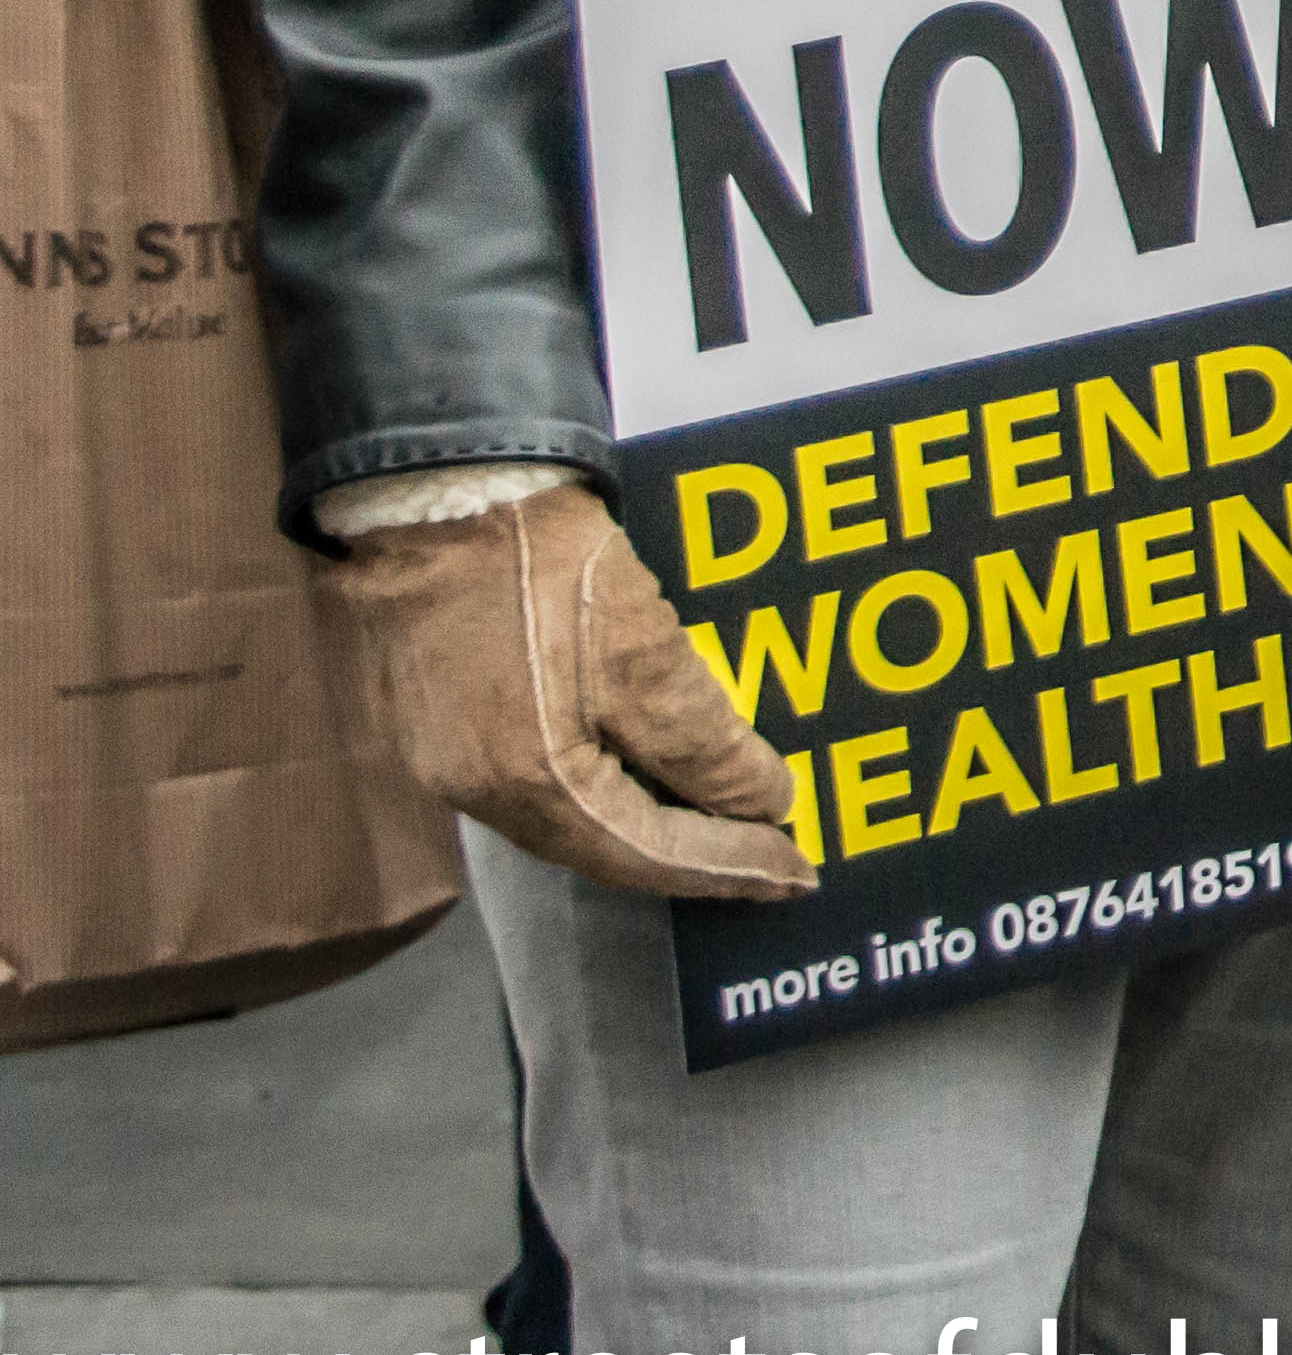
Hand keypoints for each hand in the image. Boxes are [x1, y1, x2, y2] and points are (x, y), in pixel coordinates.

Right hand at [309, 479, 814, 899]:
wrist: (432, 484)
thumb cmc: (537, 560)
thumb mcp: (643, 649)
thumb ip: (701, 743)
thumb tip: (758, 805)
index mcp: (522, 783)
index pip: (642, 854)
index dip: (724, 866)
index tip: (794, 870)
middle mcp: (472, 789)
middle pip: (600, 844)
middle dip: (690, 852)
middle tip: (767, 852)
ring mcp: (445, 754)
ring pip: (568, 813)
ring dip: (648, 818)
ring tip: (723, 816)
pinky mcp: (439, 713)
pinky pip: (539, 772)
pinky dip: (604, 780)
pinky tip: (649, 765)